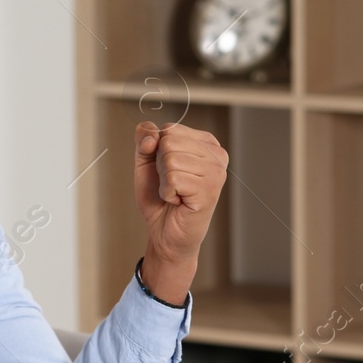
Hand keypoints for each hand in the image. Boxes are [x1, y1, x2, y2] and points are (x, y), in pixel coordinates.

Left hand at [132, 120, 227, 304]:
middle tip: (172, 184)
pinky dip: (167, 193)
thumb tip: (151, 135)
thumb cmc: (160, 197)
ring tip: (176, 193)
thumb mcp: (146, 162)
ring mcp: (216, 172)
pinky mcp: (209, 190)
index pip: (170, 129)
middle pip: (169, 142)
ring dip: (164, 181)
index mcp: (206, 142)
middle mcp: (217, 154)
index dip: (157, 151)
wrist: (165, 232)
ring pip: (170, 160)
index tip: (169, 170)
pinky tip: (178, 201)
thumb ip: (145, 139)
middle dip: (160, 166)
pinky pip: (173, 179)